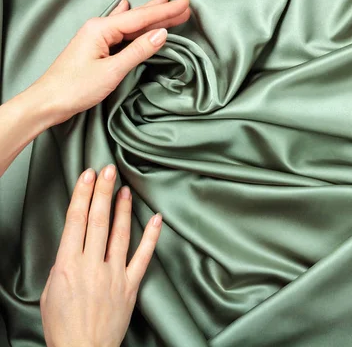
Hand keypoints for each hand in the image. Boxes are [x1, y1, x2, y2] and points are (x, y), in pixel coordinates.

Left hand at [31, 0, 190, 123]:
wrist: (48, 102)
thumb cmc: (76, 87)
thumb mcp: (112, 70)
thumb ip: (138, 51)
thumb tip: (161, 34)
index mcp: (101, 29)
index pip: (141, 18)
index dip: (165, 12)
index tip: (185, 5)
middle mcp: (99, 28)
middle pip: (136, 17)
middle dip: (161, 11)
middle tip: (183, 5)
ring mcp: (96, 37)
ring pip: (130, 24)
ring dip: (150, 17)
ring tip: (166, 5)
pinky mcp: (95, 47)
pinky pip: (120, 31)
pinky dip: (132, 22)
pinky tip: (128, 8)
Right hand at [40, 165, 162, 346]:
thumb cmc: (63, 325)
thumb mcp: (50, 292)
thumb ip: (63, 265)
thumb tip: (74, 247)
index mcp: (67, 265)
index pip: (76, 221)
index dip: (82, 195)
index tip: (88, 176)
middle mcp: (92, 266)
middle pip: (98, 221)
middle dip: (103, 192)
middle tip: (108, 170)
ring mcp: (114, 274)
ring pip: (120, 234)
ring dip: (122, 209)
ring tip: (125, 189)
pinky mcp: (130, 285)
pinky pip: (143, 257)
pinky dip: (151, 236)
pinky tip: (156, 219)